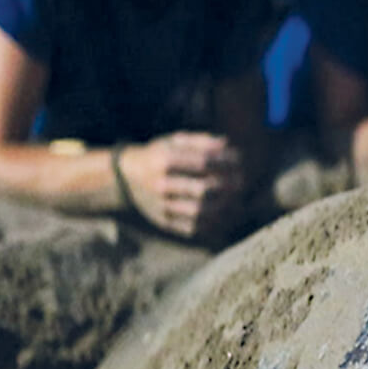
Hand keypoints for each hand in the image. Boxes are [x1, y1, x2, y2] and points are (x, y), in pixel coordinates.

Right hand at [118, 132, 245, 238]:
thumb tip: (226, 144)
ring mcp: (161, 206)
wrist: (126, 177)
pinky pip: (192, 227)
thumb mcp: (173, 141)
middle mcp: (161, 184)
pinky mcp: (163, 222)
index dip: (225, 161)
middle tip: (241, 182)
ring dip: (222, 206)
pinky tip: (222, 213)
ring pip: (199, 212)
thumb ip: (200, 140)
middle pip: (202, 189)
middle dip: (227, 186)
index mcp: (164, 160)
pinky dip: (211, 223)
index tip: (239, 160)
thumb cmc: (158, 154)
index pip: (203, 162)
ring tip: (234, 198)